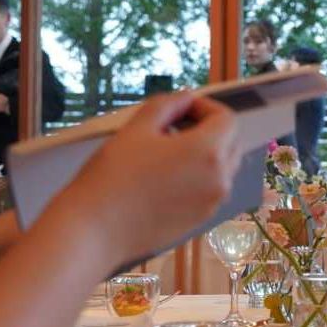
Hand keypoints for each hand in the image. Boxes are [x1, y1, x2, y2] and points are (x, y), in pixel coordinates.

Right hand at [63, 93, 240, 267]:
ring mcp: (213, 202)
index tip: (180, 109)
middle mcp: (221, 178)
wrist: (96, 229)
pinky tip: (166, 178)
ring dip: (206, 153)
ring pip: (223, 167)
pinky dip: (199, 176)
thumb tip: (186, 97)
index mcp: (209, 152)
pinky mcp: (202, 219)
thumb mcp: (137, 128)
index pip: (226, 119)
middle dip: (208, 129)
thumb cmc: (113, 174)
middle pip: (231, 142)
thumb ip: (167, 106)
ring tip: (167, 152)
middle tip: (173, 127)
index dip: (205, 107)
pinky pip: (211, 189)